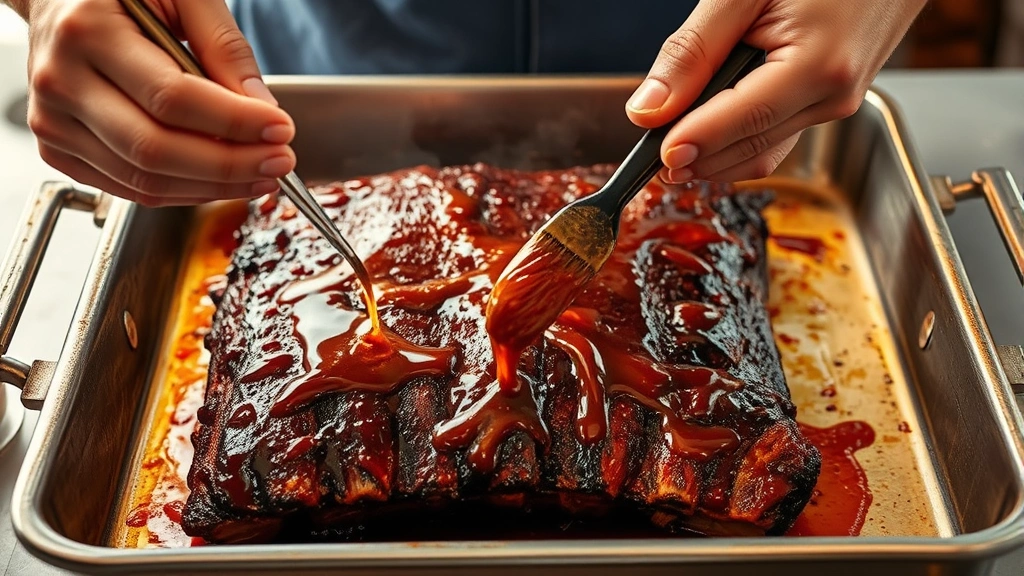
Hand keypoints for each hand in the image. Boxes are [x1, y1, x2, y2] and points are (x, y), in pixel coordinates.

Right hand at [19, 0, 294, 205]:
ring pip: (144, 179)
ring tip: (260, 176)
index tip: (281, 129)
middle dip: (230, 165)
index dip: (234, 121)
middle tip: (280, 163)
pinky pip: (131, 190)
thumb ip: (224, 47)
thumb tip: (264, 110)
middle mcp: (61, 81)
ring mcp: (53, 122)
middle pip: (155, 150)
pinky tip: (220, 181)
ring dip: (214, 187)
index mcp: (88, 31)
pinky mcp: (59, 151)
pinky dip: (184, 192)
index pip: (172, 97)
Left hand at [626, 0, 926, 183]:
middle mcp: (833, 96)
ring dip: (714, 156)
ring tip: (670, 145)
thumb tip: (649, 110)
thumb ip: (694, 50)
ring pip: (762, 151)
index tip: (656, 156)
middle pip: (750, 148)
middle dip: (697, 157)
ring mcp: (835, 104)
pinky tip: (706, 132)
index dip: (695, 144)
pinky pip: (776, 137)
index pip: (743, 122)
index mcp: (819, 66)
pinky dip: (737, 142)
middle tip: (649, 157)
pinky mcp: (828, 102)